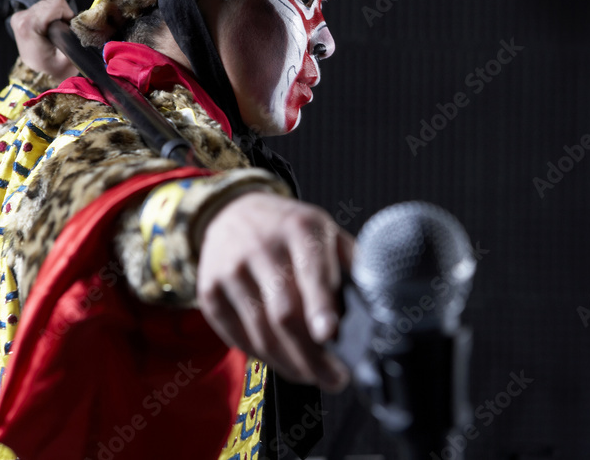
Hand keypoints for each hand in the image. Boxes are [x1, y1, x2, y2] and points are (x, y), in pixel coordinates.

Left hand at [11, 0, 77, 80]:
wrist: (39, 77)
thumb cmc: (53, 69)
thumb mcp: (68, 60)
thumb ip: (74, 42)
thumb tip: (79, 26)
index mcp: (29, 26)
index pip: (56, 5)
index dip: (68, 16)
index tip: (66, 32)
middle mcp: (21, 19)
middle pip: (52, 3)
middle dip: (61, 17)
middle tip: (61, 35)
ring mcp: (19, 17)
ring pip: (48, 3)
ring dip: (56, 16)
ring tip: (55, 33)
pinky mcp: (21, 16)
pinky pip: (42, 7)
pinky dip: (50, 16)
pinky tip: (49, 30)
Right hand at [196, 191, 354, 391]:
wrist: (230, 211)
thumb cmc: (290, 229)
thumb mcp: (325, 231)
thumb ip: (352, 264)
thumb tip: (380, 305)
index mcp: (300, 228)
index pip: (310, 271)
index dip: (320, 306)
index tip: (330, 334)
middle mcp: (261, 246)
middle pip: (285, 313)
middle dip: (312, 355)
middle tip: (335, 378)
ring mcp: (230, 270)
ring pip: (261, 333)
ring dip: (290, 364)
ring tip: (313, 376)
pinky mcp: (209, 292)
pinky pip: (238, 338)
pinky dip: (264, 358)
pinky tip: (283, 362)